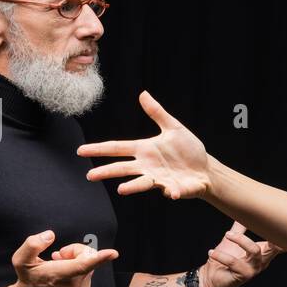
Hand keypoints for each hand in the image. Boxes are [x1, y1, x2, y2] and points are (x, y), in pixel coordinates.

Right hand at [9, 230, 118, 286]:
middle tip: (57, 255)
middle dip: (74, 250)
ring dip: (74, 259)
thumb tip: (50, 234)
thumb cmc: (26, 279)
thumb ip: (33, 244)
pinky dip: (77, 268)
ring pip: (88, 263)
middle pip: (87, 255)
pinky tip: (63, 273)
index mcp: (62, 275)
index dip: (100, 258)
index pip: (84, 264)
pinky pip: (87, 272)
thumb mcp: (21, 259)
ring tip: (57, 264)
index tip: (113, 253)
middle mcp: (75, 284)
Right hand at [79, 91, 210, 199]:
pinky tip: (172, 193)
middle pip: (123, 168)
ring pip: (142, 183)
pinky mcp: (174, 189)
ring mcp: (159, 179)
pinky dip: (172, 192)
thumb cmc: (188, 150)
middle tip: (90, 175)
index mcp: (145, 150)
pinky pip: (172, 191)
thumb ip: (157, 113)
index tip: (81, 150)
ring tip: (121, 190)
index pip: (117, 148)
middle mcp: (148, 166)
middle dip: (107, 171)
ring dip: (133, 187)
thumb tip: (143, 94)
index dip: (99, 149)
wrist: (205, 169)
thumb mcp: (173, 128)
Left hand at [201, 220, 280, 286]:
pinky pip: (234, 262)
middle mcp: (262, 260)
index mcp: (262, 252)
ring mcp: (254, 268)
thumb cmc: (223, 261)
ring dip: (240, 240)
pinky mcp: (244, 276)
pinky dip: (221, 255)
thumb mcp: (232, 242)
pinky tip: (211, 252)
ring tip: (227, 235)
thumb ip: (239, 228)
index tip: (283, 220)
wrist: (210, 279)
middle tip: (269, 223)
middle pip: (275, 247)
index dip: (283, 234)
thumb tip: (242, 210)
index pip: (278, 243)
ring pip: (254, 251)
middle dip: (274, 237)